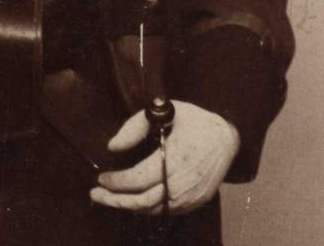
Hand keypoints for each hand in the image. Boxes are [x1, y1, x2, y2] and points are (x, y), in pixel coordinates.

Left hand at [90, 100, 238, 214]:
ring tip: (109, 199)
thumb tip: (112, 146)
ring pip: (152, 211)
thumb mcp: (166, 111)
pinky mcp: (195, 202)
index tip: (101, 177)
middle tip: (96, 194)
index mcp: (176, 160)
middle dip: (115, 200)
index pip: (138, 179)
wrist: (227, 139)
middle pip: (142, 201)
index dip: (117, 182)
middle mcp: (184, 183)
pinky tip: (132, 202)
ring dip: (128, 207)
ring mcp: (191, 196)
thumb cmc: (195, 122)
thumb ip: (135, 127)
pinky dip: (146, 209)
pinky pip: (165, 212)